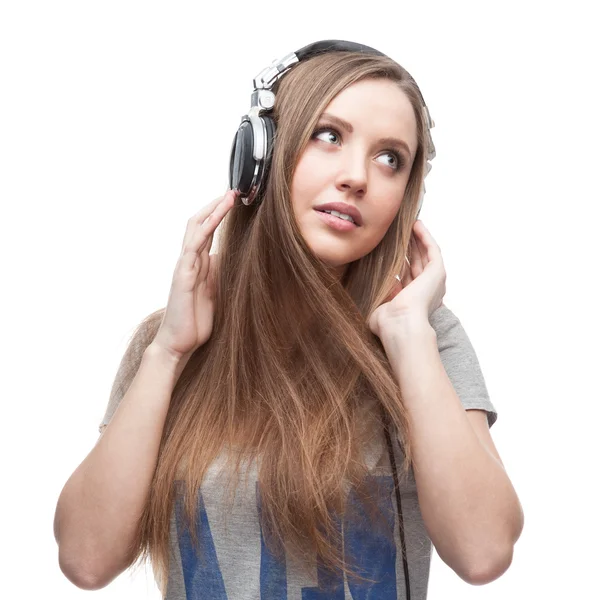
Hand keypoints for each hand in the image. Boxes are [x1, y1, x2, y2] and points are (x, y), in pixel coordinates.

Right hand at [153, 189, 237, 358]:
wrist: (178, 344)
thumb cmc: (196, 321)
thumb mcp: (217, 294)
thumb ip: (222, 275)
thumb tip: (235, 259)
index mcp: (199, 264)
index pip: (208, 232)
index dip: (220, 215)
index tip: (236, 201)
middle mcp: (190, 261)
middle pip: (201, 224)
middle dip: (217, 206)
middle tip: (234, 191)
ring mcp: (185, 266)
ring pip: (196, 230)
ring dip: (213, 212)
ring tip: (229, 197)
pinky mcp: (182, 275)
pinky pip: (192, 247)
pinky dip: (203, 230)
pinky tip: (215, 219)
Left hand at [368, 220, 445, 337]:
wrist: (399, 324)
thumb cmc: (386, 321)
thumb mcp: (378, 303)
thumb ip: (376, 292)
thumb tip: (364, 279)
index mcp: (412, 299)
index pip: (406, 273)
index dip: (400, 258)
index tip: (388, 246)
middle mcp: (425, 290)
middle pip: (416, 260)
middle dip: (409, 245)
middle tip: (398, 230)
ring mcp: (433, 281)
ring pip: (425, 253)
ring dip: (417, 238)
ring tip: (408, 223)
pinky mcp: (438, 273)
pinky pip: (433, 249)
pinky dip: (425, 236)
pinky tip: (417, 224)